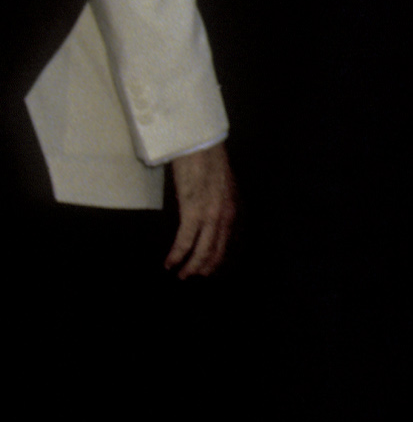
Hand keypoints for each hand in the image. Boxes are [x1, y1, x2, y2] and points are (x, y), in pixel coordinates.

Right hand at [165, 140, 235, 275]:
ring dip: (190, 267)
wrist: (200, 144)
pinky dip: (177, 256)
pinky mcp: (193, 212)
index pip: (228, 244)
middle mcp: (226, 217)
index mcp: (233, 210)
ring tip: (180, 274)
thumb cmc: (207, 161)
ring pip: (202, 252)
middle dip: (204, 268)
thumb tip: (211, 215)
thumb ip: (220, 203)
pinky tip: (169, 263)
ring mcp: (210, 216)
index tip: (207, 269)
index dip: (217, 260)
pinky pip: (185, 242)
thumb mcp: (222, 186)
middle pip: (216, 253)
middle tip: (192, 277)